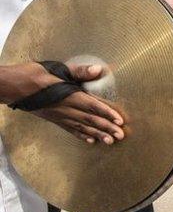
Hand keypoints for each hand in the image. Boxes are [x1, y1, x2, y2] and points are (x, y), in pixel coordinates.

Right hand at [1, 63, 125, 143]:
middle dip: (107, 128)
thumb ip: (79, 71)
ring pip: (82, 127)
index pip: (93, 107)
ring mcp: (59, 116)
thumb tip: (98, 69)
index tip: (120, 121)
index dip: (107, 114)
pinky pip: (70, 129)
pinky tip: (90, 141)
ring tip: (110, 142)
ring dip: (97, 134)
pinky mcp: (53, 119)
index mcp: (69, 96)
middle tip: (121, 136)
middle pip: (90, 120)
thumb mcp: (57, 69)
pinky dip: (81, 135)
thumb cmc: (34, 75)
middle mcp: (66, 109)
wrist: (12, 87)